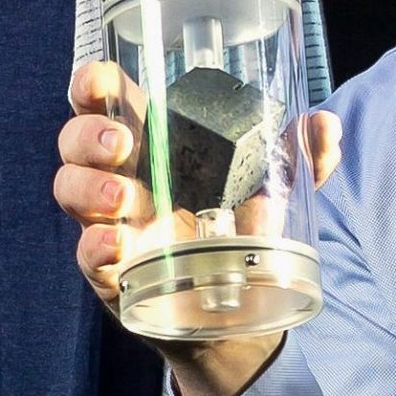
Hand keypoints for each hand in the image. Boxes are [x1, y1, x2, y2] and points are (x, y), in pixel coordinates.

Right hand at [56, 60, 342, 395]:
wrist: (243, 313)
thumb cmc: (247, 231)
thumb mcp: (277, 190)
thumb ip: (302, 156)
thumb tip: (326, 125)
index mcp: (156, 143)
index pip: (106, 99)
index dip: (92, 83)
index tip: (99, 81)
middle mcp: (124, 176)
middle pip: (75, 140)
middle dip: (87, 134)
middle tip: (121, 143)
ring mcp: (112, 224)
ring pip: (69, 189)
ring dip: (88, 186)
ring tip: (124, 197)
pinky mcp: (113, 273)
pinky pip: (86, 255)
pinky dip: (96, 246)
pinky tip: (118, 242)